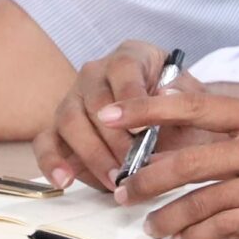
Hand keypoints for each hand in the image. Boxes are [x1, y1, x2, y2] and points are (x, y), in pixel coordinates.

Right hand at [34, 40, 238, 190]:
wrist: (175, 124)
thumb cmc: (183, 108)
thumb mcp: (193, 99)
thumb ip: (183, 97)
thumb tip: (167, 97)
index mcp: (130, 57)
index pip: (124, 69)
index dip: (132, 97)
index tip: (144, 127)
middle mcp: (95, 73)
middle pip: (95, 102)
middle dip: (115, 137)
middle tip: (134, 165)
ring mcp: (72, 99)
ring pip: (70, 122)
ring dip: (92, 154)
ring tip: (115, 179)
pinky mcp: (57, 127)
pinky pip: (45, 142)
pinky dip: (52, 163)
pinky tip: (65, 181)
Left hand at [106, 93, 238, 238]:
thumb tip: (191, 116)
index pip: (197, 106)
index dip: (148, 110)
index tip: (111, 113)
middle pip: (189, 160)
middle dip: (147, 180)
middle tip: (124, 191)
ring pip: (203, 200)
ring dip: (168, 216)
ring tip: (153, 224)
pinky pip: (226, 227)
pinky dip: (200, 234)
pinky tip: (188, 238)